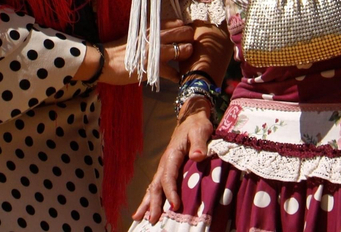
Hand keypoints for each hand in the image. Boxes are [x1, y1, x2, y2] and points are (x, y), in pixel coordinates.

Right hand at [84, 20, 195, 85]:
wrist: (104, 62)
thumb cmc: (118, 49)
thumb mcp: (135, 36)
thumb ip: (149, 35)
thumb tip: (162, 35)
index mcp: (149, 29)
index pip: (172, 23)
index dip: (183, 26)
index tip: (190, 31)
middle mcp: (153, 37)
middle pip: (179, 33)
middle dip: (190, 37)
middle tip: (196, 43)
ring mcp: (153, 52)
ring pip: (178, 50)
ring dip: (186, 53)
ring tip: (191, 56)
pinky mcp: (152, 67)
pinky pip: (170, 72)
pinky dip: (176, 75)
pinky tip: (181, 78)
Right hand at [133, 106, 215, 223]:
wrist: (191, 119)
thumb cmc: (197, 125)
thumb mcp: (201, 130)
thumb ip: (199, 143)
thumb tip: (197, 156)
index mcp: (172, 155)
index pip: (168, 177)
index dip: (171, 192)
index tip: (176, 206)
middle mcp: (165, 163)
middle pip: (156, 185)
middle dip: (153, 203)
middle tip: (152, 220)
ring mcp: (164, 167)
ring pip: (153, 187)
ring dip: (147, 203)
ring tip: (139, 218)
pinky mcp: (167, 170)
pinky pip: (157, 186)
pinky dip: (151, 198)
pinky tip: (147, 209)